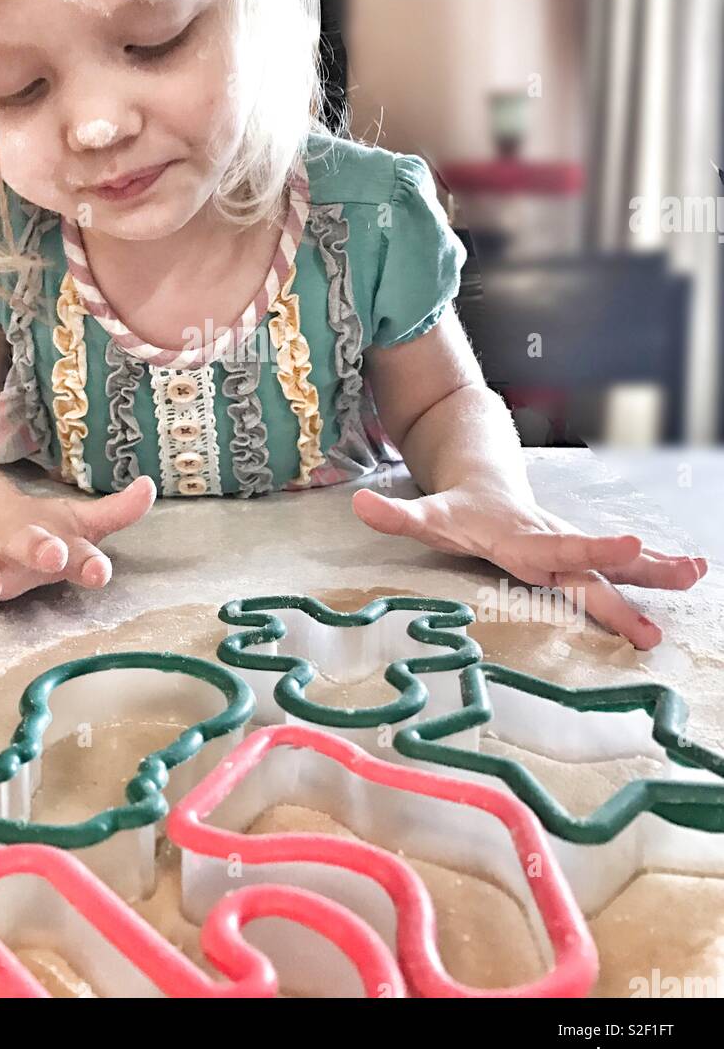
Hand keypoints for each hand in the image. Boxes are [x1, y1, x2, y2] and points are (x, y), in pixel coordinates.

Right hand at [0, 475, 156, 621]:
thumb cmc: (35, 530)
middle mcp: (13, 545)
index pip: (76, 548)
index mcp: (50, 536)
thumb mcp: (75, 523)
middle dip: (39, 549)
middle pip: (26, 544)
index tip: (99, 572)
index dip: (88, 561)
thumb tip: (151, 486)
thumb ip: (115, 513)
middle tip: (51, 556)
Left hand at [352, 479, 707, 648]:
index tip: (632, 545)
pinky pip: (614, 568)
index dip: (591, 553)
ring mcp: (566, 546)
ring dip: (655, 570)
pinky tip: (687, 575)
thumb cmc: (455, 506)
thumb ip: (397, 515)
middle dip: (636, 567)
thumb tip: (359, 505)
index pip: (559, 549)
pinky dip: (650, 572)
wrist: (480, 473)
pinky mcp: (574, 556)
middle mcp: (550, 542)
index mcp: (521, 539)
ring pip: (613, 563)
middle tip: (680, 569)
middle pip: (594, 561)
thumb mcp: (425, 514)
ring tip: (696, 573)